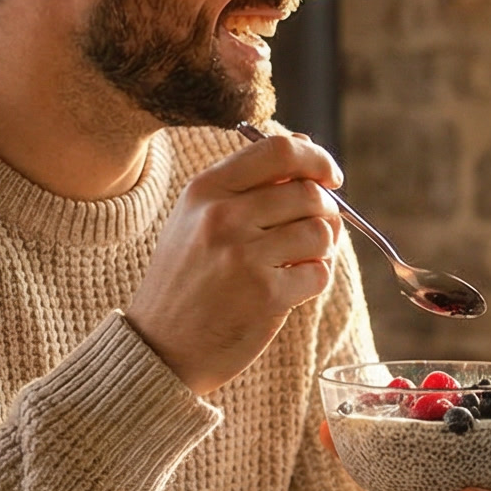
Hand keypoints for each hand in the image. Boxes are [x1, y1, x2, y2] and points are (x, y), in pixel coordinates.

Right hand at [127, 133, 344, 394]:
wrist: (160, 348)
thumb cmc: (187, 279)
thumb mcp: (198, 218)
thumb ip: (247, 182)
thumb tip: (305, 143)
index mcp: (206, 190)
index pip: (278, 149)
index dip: (317, 159)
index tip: (330, 177)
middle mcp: (223, 216)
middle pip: (308, 192)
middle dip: (326, 211)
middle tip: (317, 230)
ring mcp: (244, 256)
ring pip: (321, 232)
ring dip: (323, 248)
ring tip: (300, 260)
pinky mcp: (265, 294)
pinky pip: (319, 273)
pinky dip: (314, 279)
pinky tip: (290, 286)